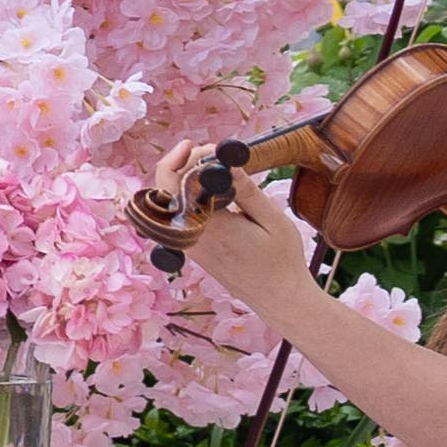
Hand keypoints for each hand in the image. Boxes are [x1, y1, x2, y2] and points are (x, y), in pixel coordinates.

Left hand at [163, 166, 321, 325]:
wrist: (278, 298)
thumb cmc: (281, 261)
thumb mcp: (272, 219)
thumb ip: (246, 190)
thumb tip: (225, 162)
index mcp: (207, 226)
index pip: (174, 180)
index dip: (187, 156)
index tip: (214, 148)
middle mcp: (189, 235)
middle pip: (165, 186)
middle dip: (185, 161)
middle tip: (215, 152)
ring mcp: (187, 243)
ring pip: (170, 198)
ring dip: (187, 177)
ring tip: (218, 166)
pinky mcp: (191, 248)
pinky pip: (180, 213)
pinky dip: (191, 195)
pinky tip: (214, 188)